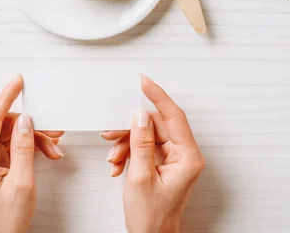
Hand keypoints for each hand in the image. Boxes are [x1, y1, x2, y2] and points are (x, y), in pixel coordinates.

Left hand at [0, 75, 63, 232]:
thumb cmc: (5, 220)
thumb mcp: (22, 183)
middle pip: (6, 124)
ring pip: (12, 133)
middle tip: (53, 130)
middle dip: (31, 126)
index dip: (7, 97)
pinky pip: (13, 143)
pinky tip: (46, 152)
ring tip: (53, 148)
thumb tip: (25, 119)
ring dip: (34, 138)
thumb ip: (23, 147)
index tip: (18, 81)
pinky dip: (30, 146)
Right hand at [102, 75, 204, 232]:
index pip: (173, 116)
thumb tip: (141, 115)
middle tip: (112, 132)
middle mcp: (184, 155)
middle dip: (131, 129)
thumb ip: (140, 142)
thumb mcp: (141, 176)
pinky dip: (129, 152)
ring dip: (127, 143)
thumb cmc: (152, 218)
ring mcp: (174, 158)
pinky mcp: (164, 162)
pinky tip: (119, 164)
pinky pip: (145, 146)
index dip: (158, 96)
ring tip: (115, 158)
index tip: (144, 82)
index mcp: (188, 157)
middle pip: (156, 125)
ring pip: (147, 135)